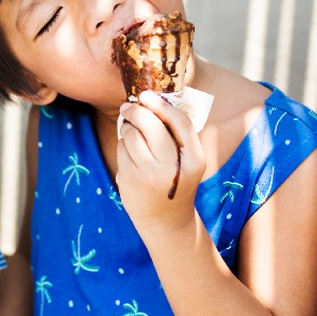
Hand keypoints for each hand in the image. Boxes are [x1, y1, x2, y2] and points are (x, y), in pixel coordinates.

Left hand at [115, 90, 205, 229]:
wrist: (166, 220)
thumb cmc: (177, 180)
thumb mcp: (188, 161)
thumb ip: (177, 134)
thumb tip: (150, 98)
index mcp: (195, 160)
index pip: (181, 123)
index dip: (163, 105)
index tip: (148, 95)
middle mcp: (172, 168)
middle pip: (151, 125)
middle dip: (137, 111)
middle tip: (129, 106)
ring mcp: (148, 175)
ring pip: (131, 134)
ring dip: (129, 127)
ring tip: (132, 131)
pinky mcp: (128, 179)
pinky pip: (121, 148)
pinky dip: (123, 144)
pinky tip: (131, 153)